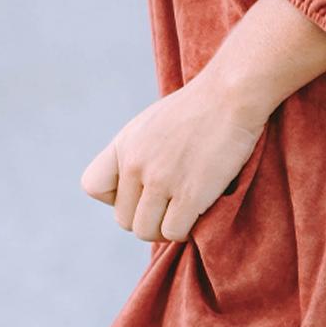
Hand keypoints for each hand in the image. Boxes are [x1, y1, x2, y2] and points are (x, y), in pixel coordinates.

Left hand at [79, 74, 268, 243]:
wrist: (232, 95)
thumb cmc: (200, 108)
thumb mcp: (153, 122)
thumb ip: (138, 151)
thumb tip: (139, 185)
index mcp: (124, 144)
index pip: (93, 186)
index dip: (115, 196)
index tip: (141, 189)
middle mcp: (135, 163)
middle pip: (124, 219)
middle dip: (147, 218)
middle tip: (172, 206)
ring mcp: (161, 180)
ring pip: (146, 230)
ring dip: (165, 228)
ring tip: (185, 214)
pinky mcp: (189, 194)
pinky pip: (174, 232)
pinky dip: (186, 230)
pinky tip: (200, 213)